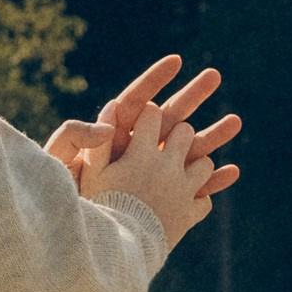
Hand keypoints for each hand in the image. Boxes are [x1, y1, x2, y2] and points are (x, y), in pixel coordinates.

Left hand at [46, 54, 240, 196]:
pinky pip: (191, 189)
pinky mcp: (159, 200)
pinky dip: (211, 182)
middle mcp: (134, 151)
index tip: (176, 61)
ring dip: (212, 136)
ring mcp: (149, 175)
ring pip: (186, 151)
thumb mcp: (57, 158)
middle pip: (168, 119)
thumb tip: (107, 121)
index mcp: (111, 136)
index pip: (137, 102)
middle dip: (192, 96)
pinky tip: (232, 172)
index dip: (155, 79)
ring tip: (237, 122)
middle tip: (215, 76)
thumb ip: (74, 135)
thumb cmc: (54, 193)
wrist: (62, 230)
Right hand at [78, 105, 219, 248]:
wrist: (113, 251)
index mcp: (141, 153)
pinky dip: (199, 198)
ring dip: (195, 161)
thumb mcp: (91, 174)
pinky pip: (205, 200)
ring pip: (205, 162)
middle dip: (178, 132)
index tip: (144, 120)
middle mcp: (167, 167)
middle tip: (168, 140)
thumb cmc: (96, 208)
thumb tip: (111, 105)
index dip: (147, 114)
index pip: (151, 115)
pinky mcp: (190, 214)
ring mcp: (183, 190)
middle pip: (185, 132)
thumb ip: (99, 141)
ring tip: (181, 169)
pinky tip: (190, 199)